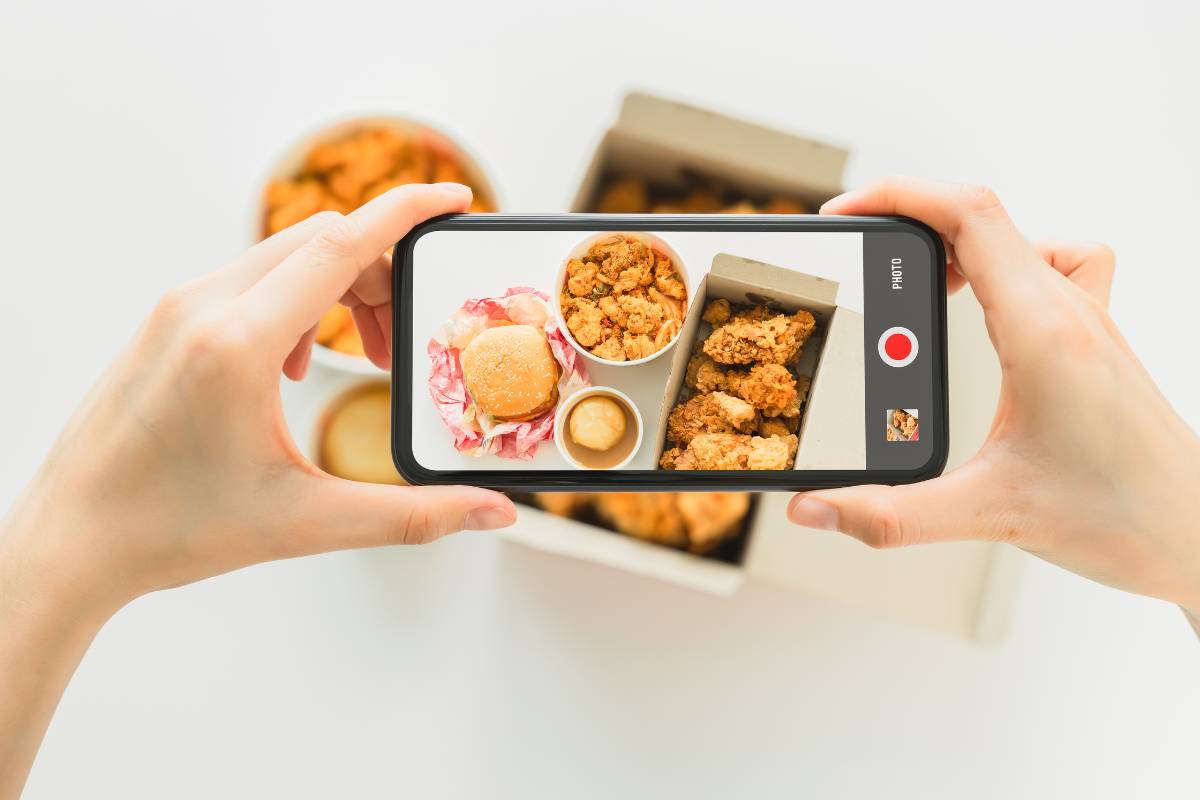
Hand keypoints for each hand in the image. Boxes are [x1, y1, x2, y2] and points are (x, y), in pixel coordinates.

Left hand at [1, 182, 515, 613]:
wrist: (73, 539)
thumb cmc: (174, 529)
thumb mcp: (308, 522)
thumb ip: (414, 515)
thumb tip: (493, 512)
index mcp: (238, 342)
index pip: (340, 243)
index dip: (407, 213)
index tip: (454, 201)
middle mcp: (202, 306)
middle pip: (321, 242)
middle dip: (382, 273)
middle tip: (404, 337)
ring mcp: (177, 307)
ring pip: (283, 256)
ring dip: (339, 288)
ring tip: (357, 356)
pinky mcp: (165, 319)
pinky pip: (248, 278)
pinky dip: (296, 300)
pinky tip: (295, 363)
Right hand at [788, 177, 1199, 611]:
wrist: (1198, 533)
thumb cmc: (1122, 518)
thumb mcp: (989, 514)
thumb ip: (890, 516)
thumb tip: (815, 507)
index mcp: (1042, 330)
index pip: (968, 215)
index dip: (896, 196)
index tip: (845, 217)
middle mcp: (1068, 309)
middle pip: (982, 214)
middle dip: (907, 216)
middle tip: (860, 251)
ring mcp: (1087, 317)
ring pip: (1017, 234)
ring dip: (956, 237)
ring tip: (912, 276)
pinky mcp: (1093, 335)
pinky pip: (1053, 262)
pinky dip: (1006, 262)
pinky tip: (987, 304)